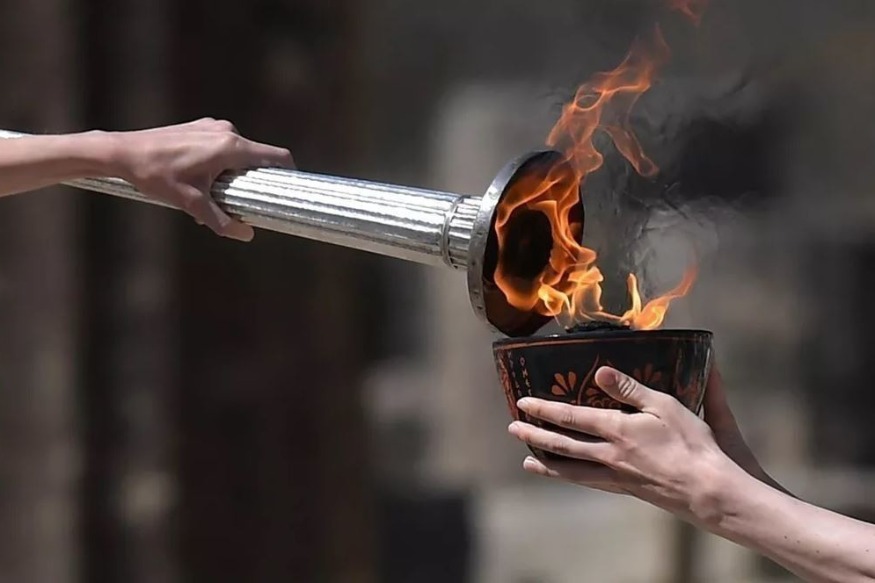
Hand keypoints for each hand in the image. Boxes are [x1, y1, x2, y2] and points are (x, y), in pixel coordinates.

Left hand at [110, 118, 294, 240]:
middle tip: (243, 202)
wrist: (123, 152)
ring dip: (235, 173)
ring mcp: (213, 126)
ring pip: (239, 153)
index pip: (277, 156)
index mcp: (231, 147)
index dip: (289, 173)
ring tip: (214, 193)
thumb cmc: (156, 175)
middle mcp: (226, 131)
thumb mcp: (191, 203)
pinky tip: (201, 179)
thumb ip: (222, 221)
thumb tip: (247, 235)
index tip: (289, 190)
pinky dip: (222, 163)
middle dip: (255, 180)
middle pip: (258, 157)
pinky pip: (223, 146)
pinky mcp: (200, 126)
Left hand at [508, 367, 739, 521]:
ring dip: (547, 464)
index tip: (523, 403)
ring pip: (572, 471)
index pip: (571, 418)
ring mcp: (617, 476)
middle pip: (562, 446)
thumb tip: (600, 371)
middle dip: (535, 435)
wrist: (709, 492)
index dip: (544, 409)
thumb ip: (630, 389)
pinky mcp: (628, 490)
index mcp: (617, 431)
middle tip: (513, 429)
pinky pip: (590, 483)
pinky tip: (568, 478)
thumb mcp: (665, 406)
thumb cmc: (692, 445)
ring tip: (528, 461)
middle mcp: (610, 456)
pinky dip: (572, 479)